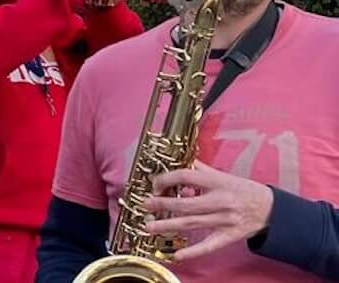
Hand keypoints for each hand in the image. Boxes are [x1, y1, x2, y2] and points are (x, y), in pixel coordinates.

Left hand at [144, 163, 275, 259]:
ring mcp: (225, 220)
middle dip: (162, 204)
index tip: (155, 184)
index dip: (167, 179)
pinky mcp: (230, 235)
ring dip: (168, 225)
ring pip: (192, 223)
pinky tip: (178, 255)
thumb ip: (200, 170)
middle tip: (146, 205)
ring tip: (150, 226)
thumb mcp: (223, 175)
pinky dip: (193, 251)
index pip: (186, 177)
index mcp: (217, 182)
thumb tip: (178, 162)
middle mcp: (220, 201)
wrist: (272, 208)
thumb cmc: (244, 190)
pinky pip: (210, 245)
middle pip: (186, 203)